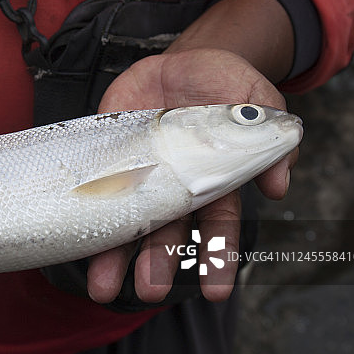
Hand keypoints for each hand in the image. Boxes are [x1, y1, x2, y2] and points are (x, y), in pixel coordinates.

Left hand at [86, 49, 298, 302]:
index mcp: (212, 180)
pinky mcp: (109, 154)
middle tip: (147, 291)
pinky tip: (74, 236)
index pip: (216, 227)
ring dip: (114, 255)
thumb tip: (279, 187)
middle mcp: (172, 185)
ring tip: (102, 288)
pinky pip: (95, 185)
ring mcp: (138, 172)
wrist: (181, 61)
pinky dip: (84, 210)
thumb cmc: (225, 85)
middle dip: (156, 264)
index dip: (216, 258)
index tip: (215, 292)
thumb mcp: (258, 100)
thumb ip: (270, 140)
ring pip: (125, 220)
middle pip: (165, 232)